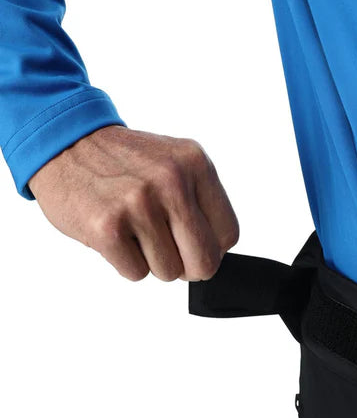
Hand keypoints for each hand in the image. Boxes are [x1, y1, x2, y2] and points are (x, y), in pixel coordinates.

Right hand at [28, 125, 238, 281]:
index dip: (211, 248)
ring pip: (169, 272)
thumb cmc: (123, 164)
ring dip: (151, 261)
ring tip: (134, 231)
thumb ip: (200, 200)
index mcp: (196, 164)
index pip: (228, 234)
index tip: (191, 242)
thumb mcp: (173, 163)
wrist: (65, 144)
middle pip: (205, 261)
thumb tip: (217, 254)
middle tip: (167, 250)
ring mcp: (139, 204)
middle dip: (187, 266)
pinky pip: (136, 273)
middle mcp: (171, 181)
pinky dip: (125, 263)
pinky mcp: (107, 226)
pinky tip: (115, 235)